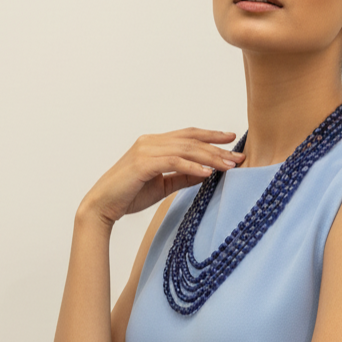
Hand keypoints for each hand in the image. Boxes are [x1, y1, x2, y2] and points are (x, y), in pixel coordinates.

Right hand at [79, 127, 244, 226]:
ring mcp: (145, 150)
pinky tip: (207, 172)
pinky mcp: (142, 163)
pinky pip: (173, 161)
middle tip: (239, 156)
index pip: (188, 135)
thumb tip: (207, 172)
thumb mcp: (163, 185)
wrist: (102, 206)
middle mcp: (150, 141)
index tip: (231, 139)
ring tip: (229, 166)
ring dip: (210, 157)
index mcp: (154, 143)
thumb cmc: (130, 195)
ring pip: (185, 149)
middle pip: (191, 140)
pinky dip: (192, 165)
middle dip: (217, 148)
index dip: (211, 135)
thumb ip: (183, 176)